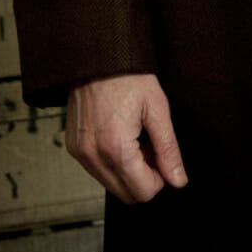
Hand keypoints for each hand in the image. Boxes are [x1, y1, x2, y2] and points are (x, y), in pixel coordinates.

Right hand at [66, 72, 187, 201]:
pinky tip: (119, 135)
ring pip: (111, 184)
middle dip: (143, 176)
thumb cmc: (127, 76)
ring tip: (134, 137)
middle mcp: (92, 155)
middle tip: (149, 145)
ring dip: (127, 170)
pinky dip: (112, 161)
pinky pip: (97, 170)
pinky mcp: (74, 147)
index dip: (159, 178)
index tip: (161, 156)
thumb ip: (168, 150)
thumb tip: (177, 179)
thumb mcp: (157, 109)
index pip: (142, 192)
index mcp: (115, 148)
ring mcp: (80, 152)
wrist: (98, 56)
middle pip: (126, 195)